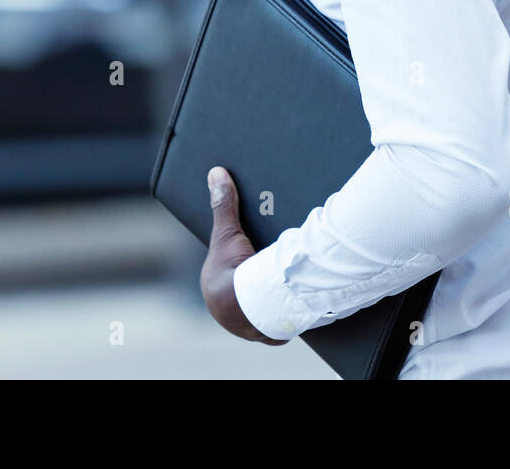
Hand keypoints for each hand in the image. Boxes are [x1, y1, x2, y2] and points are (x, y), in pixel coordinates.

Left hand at [200, 166, 289, 344]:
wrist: (253, 304)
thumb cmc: (236, 268)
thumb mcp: (228, 231)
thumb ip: (222, 204)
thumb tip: (215, 172)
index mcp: (213, 292)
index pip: (228, 278)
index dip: (241, 267)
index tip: (254, 260)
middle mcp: (226, 315)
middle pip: (243, 298)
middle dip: (255, 290)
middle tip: (272, 273)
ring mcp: (247, 328)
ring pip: (260, 316)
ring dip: (269, 308)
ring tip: (287, 292)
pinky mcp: (269, 336)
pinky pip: (278, 330)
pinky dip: (285, 323)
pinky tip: (295, 312)